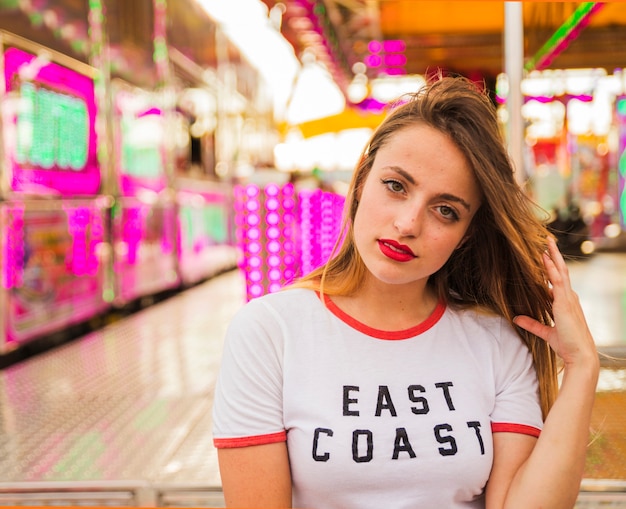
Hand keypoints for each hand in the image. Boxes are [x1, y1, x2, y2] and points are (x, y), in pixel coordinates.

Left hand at [513, 236, 597, 370]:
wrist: (579, 355)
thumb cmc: (566, 344)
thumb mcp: (545, 332)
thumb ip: (531, 323)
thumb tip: (516, 318)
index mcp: (566, 302)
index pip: (558, 280)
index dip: (551, 268)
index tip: (543, 257)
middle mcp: (569, 297)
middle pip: (561, 271)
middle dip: (554, 256)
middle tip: (547, 241)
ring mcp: (568, 298)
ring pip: (561, 272)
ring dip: (553, 257)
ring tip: (547, 242)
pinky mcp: (565, 303)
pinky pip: (558, 281)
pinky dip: (552, 269)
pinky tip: (545, 258)